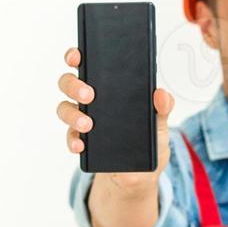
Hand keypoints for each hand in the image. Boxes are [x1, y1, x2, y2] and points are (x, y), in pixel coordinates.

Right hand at [56, 46, 174, 188]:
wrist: (142, 171)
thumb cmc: (148, 138)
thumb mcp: (160, 122)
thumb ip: (162, 108)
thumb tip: (161, 94)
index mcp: (108, 87)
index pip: (87, 64)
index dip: (76, 56)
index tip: (77, 55)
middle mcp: (90, 100)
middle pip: (69, 83)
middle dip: (74, 85)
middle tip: (89, 94)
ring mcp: (82, 119)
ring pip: (65, 108)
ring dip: (72, 114)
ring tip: (87, 124)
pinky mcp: (80, 141)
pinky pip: (70, 138)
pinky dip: (73, 141)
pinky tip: (81, 145)